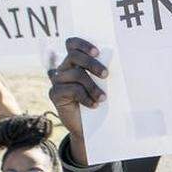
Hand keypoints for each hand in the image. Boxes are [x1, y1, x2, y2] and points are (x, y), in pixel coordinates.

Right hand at [48, 38, 108, 162]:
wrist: (89, 126)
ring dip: (93, 86)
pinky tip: (94, 105)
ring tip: (103, 98)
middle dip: (92, 64)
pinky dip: (86, 97)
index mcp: (74, 62)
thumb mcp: (102, 84)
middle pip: (73, 56)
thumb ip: (101, 72)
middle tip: (106, 75)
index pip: (72, 44)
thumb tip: (117, 62)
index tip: (97, 52)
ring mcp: (58, 81)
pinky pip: (71, 90)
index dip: (83, 44)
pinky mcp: (54, 94)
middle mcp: (64, 69)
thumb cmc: (98, 101)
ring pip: (76, 74)